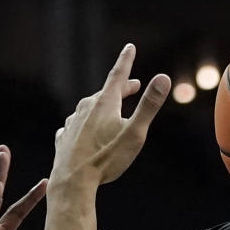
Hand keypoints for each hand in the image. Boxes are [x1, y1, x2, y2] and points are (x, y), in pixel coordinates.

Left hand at [51, 44, 170, 189]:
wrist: (72, 182)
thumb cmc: (106, 159)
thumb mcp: (135, 133)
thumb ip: (149, 106)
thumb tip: (164, 78)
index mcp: (104, 104)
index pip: (118, 75)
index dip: (126, 60)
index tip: (130, 47)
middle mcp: (86, 109)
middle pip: (106, 93)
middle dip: (121, 88)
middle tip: (133, 85)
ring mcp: (72, 123)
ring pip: (90, 108)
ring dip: (102, 105)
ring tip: (108, 108)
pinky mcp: (64, 138)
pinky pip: (76, 124)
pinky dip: (85, 122)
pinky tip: (82, 128)